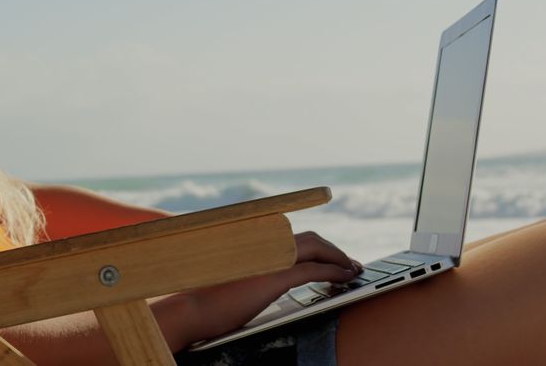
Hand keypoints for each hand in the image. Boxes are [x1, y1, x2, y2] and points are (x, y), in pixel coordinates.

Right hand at [172, 231, 361, 343]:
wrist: (194, 309)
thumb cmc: (210, 298)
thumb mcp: (237, 277)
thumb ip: (256, 269)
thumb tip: (271, 275)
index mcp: (257, 242)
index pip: (295, 235)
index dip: (318, 244)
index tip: (332, 255)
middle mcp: (266, 243)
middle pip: (311, 238)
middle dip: (333, 250)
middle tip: (348, 263)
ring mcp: (272, 257)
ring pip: (317, 248)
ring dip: (339, 258)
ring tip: (351, 270)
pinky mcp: (276, 276)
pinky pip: (315, 270)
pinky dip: (334, 271)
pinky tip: (344, 278)